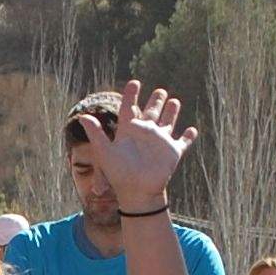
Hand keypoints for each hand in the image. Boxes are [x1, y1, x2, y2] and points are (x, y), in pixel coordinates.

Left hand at [84, 79, 196, 211]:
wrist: (137, 192)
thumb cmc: (119, 173)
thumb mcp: (105, 151)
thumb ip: (96, 133)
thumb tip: (82, 116)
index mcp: (129, 131)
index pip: (129, 108)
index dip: (131, 95)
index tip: (134, 82)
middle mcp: (145, 134)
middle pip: (151, 113)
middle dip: (156, 101)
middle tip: (160, 90)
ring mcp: (160, 142)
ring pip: (168, 123)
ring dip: (172, 112)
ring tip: (174, 101)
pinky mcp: (173, 152)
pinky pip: (183, 142)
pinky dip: (188, 136)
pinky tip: (193, 129)